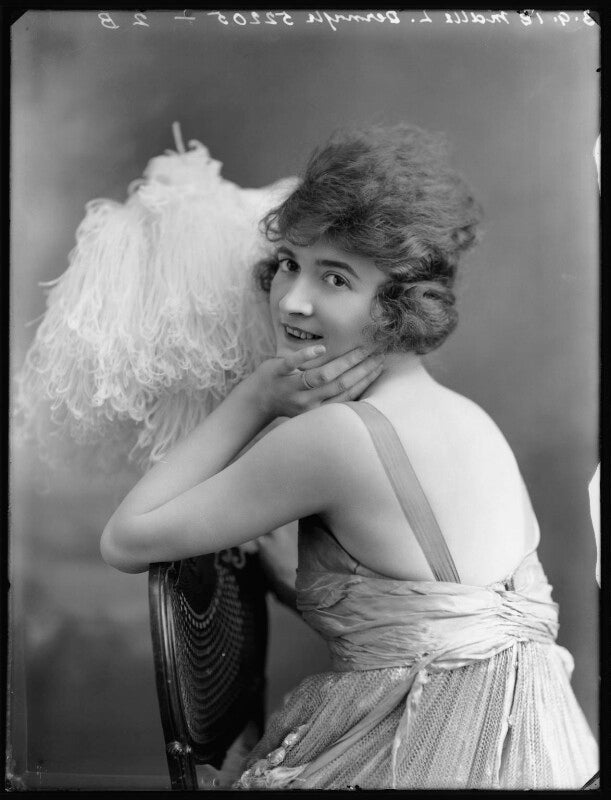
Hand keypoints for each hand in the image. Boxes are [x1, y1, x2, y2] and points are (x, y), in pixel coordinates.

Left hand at [252, 345, 384, 419]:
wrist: (256, 400)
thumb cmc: (289, 399)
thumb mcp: (312, 404)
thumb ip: (332, 396)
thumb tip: (360, 383)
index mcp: (318, 409)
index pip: (348, 395)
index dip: (366, 381)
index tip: (380, 366)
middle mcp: (307, 401)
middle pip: (341, 385)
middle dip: (363, 369)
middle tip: (378, 354)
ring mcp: (292, 387)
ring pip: (323, 375)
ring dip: (345, 361)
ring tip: (362, 348)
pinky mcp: (278, 373)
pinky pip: (293, 364)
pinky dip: (306, 356)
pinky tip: (321, 348)